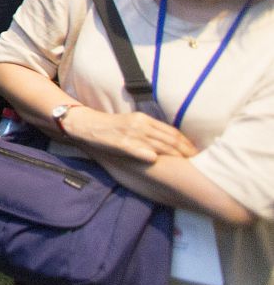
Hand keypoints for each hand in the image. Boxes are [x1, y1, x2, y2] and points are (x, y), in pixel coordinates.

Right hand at [65, 106, 196, 162]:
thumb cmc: (110, 127)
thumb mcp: (131, 123)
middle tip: (197, 161)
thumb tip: (167, 142)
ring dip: (175, 156)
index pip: (171, 131)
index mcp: (144, 119)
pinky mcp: (123, 144)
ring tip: (187, 164)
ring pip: (161, 146)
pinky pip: (142, 151)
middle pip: (170, 139)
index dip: (186, 142)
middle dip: (185, 151)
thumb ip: (148, 130)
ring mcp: (132, 134)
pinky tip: (160, 162)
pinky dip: (153, 156)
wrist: (86, 125)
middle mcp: (141, 125)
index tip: (195, 152)